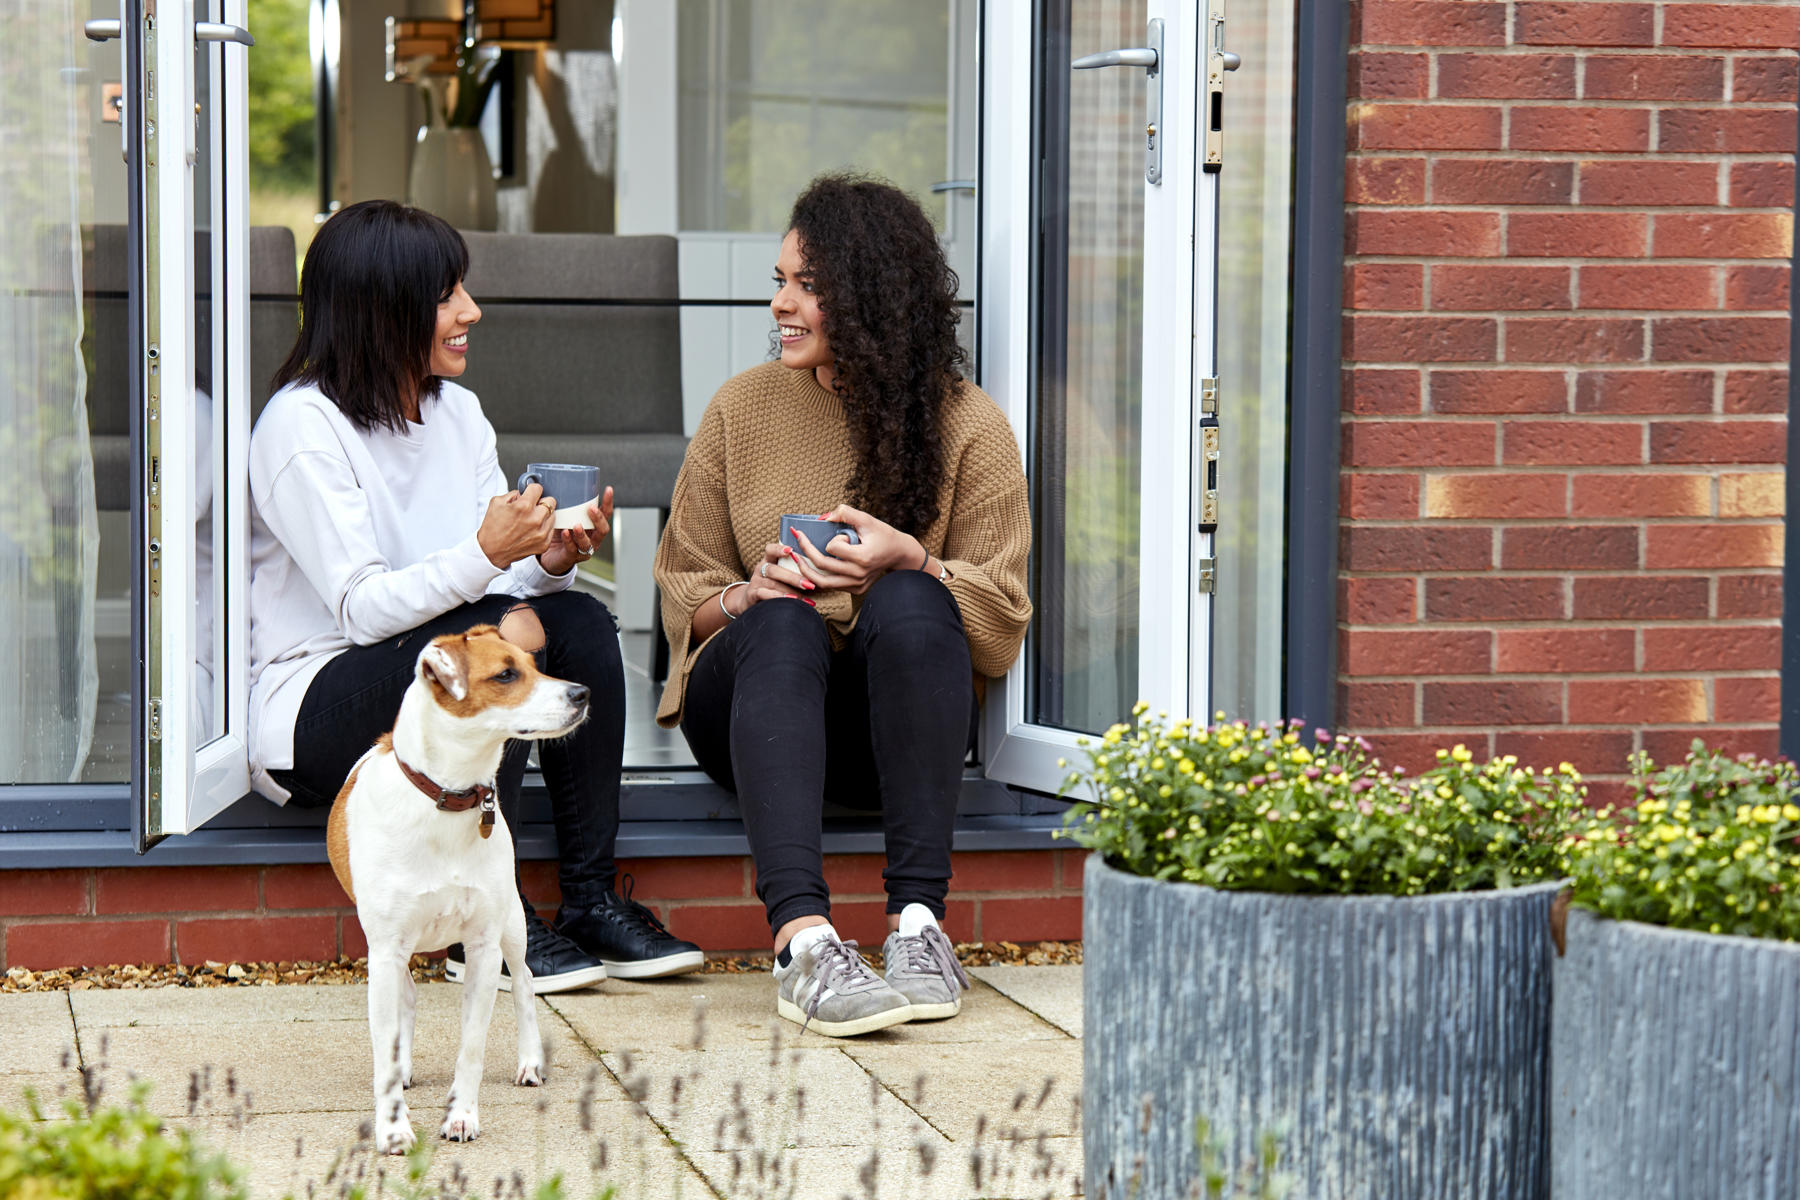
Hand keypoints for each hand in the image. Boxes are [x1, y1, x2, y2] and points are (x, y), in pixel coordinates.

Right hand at [477, 482, 555, 567]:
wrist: (491, 551)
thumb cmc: (493, 527)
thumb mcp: (497, 502)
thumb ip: (514, 493)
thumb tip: (524, 492)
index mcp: (523, 506)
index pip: (538, 488)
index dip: (532, 490)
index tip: (530, 494)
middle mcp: (535, 519)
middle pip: (550, 501)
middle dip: (541, 502)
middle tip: (532, 507)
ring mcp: (541, 533)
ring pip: (553, 515)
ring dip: (544, 515)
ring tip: (531, 520)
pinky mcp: (544, 544)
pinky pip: (551, 529)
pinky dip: (543, 528)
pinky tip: (532, 530)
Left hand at [538, 486, 613, 575]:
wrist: (549, 555)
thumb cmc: (560, 532)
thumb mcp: (565, 516)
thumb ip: (566, 505)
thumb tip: (557, 483)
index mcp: (594, 526)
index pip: (606, 513)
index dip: (608, 502)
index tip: (608, 489)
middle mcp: (593, 538)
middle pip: (603, 530)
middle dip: (598, 519)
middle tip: (591, 509)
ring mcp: (583, 550)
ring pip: (588, 543)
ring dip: (583, 533)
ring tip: (577, 525)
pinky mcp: (572, 557)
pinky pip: (572, 549)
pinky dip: (568, 540)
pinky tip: (564, 533)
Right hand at [725, 542, 817, 615]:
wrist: (750, 602)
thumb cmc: (773, 587)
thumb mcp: (780, 576)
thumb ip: (794, 570)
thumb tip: (821, 572)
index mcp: (768, 561)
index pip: (770, 550)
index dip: (779, 549)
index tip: (791, 549)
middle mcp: (760, 569)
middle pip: (774, 569)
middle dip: (793, 577)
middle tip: (810, 585)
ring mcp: (755, 582)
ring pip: (772, 583)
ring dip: (790, 591)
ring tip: (804, 598)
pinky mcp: (752, 595)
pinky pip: (764, 595)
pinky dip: (778, 598)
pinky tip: (790, 602)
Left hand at [784, 504, 921, 595]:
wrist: (898, 553)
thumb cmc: (883, 534)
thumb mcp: (867, 519)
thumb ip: (846, 512)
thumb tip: (824, 517)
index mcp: (863, 557)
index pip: (833, 548)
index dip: (834, 538)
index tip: (843, 535)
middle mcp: (859, 574)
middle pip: (822, 566)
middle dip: (805, 551)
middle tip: (797, 540)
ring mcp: (857, 584)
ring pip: (822, 582)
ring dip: (806, 570)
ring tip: (796, 558)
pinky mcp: (856, 590)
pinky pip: (831, 586)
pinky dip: (819, 577)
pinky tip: (812, 566)